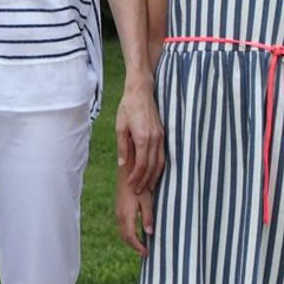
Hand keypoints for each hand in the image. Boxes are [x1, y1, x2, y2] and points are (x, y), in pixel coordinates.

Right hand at [114, 175, 153, 257]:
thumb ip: (147, 217)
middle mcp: (119, 215)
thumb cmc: (139, 186)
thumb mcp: (146, 201)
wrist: (126, 172)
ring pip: (121, 232)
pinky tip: (135, 233)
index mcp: (126, 215)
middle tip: (144, 252)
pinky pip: (120, 226)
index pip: (131, 237)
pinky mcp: (118, 208)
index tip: (147, 252)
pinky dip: (127, 234)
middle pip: (124, 237)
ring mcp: (117, 212)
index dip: (138, 247)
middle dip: (134, 246)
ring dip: (129, 241)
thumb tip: (149, 233)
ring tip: (140, 245)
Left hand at [115, 77, 163, 192]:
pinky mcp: (163, 134)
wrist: (141, 91)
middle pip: (152, 167)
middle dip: (145, 181)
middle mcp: (155, 139)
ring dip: (154, 177)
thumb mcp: (120, 126)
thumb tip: (122, 164)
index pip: (141, 165)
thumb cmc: (128, 107)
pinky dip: (159, 167)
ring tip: (147, 187)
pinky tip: (155, 173)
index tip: (131, 186)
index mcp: (143, 138)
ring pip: (160, 163)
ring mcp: (161, 137)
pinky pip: (163, 156)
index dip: (136, 177)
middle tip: (138, 192)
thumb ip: (122, 146)